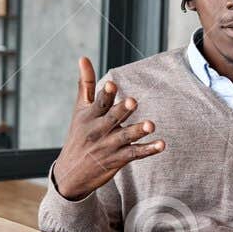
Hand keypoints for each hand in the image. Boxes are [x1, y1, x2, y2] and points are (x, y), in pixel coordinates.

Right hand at [51, 57, 164, 200]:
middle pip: (112, 118)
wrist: (71, 173)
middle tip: (133, 102)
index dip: (106, 94)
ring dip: (138, 131)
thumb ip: (86, 84)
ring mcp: (108, 146)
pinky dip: (148, 149)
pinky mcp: (118, 159)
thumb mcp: (79, 110)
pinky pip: (135, 154)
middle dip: (122, 110)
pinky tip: (161, 144)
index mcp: (89, 116)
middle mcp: (98, 130)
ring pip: (125, 137)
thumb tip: (84, 58)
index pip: (99, 103)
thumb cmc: (78, 135)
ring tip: (151, 125)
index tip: (113, 85)